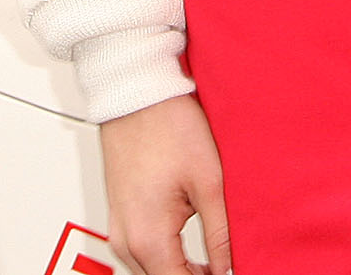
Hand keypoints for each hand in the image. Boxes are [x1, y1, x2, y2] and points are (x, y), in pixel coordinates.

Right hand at [100, 93, 231, 274]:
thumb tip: (231, 268)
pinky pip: (140, 254)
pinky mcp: (118, 217)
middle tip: (226, 269)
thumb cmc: (168, 126)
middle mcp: (127, 240)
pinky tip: (190, 251)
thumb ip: (221, 233)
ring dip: (181, 273)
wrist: (136, 94)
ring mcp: (119, 229)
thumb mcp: (209, 182)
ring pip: (151, 272)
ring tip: (214, 264)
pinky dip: (166, 259)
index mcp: (149, 237)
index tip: (232, 274)